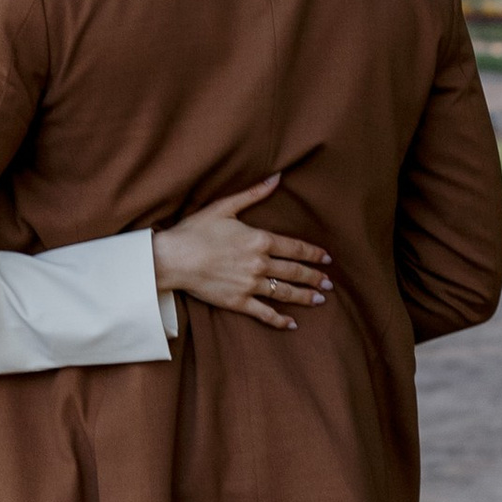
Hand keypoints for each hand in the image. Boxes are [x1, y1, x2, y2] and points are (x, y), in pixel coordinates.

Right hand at [152, 179, 330, 329]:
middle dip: (314, 278)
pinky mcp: (238, 302)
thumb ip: (253, 194)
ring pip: (285, 292)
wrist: (173, 258)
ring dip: (304, 297)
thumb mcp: (224, 206)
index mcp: (260, 240)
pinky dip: (279, 319)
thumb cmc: (195, 230)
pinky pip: (264, 313)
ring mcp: (250, 285)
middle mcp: (260, 264)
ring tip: (319, 300)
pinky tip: (291, 324)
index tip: (326, 259)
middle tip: (328, 284)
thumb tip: (276, 178)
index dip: (314, 254)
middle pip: (295, 272)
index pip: (296, 248)